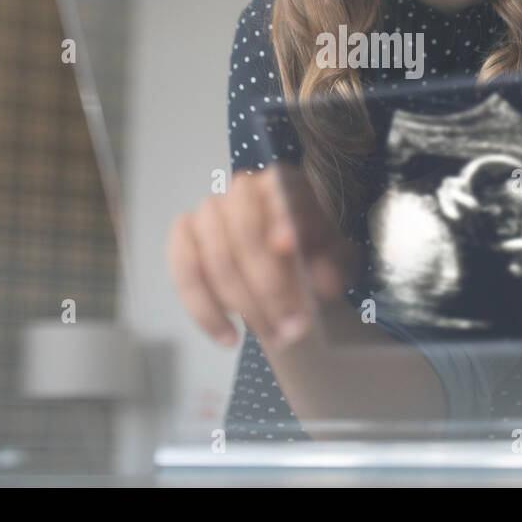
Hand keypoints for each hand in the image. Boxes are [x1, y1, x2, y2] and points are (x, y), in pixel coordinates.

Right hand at [166, 163, 354, 350]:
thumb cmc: (314, 262)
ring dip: (245, 304)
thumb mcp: (337, 264)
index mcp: (285, 184)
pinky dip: (205, 310)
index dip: (282, 215)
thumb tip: (325, 282)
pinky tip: (229, 337)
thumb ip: (335, 267)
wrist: (286, 283)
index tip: (287, 246)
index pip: (281, 189)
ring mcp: (208, 210)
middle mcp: (243, 189)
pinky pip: (185, 274)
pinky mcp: (183, 237)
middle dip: (268, 283)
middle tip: (295, 324)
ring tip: (275, 336)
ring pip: (216, 257)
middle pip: (244, 228)